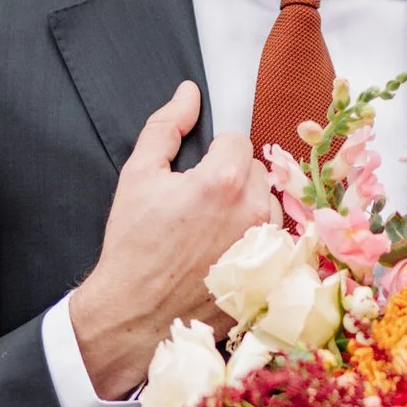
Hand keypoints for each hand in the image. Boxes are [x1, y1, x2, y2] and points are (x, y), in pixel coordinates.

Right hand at [68, 82, 273, 396]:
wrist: (135, 314)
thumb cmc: (133, 245)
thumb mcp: (138, 176)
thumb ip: (165, 127)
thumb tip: (189, 93)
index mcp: (225, 181)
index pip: (238, 140)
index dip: (213, 153)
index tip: (193, 175)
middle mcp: (255, 212)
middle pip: (258, 172)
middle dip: (232, 180)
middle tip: (198, 204)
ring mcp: (267, 246)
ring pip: (269, 206)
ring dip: (247, 210)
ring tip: (209, 231)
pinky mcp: (271, 274)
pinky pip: (274, 241)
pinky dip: (254, 241)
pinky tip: (223, 254)